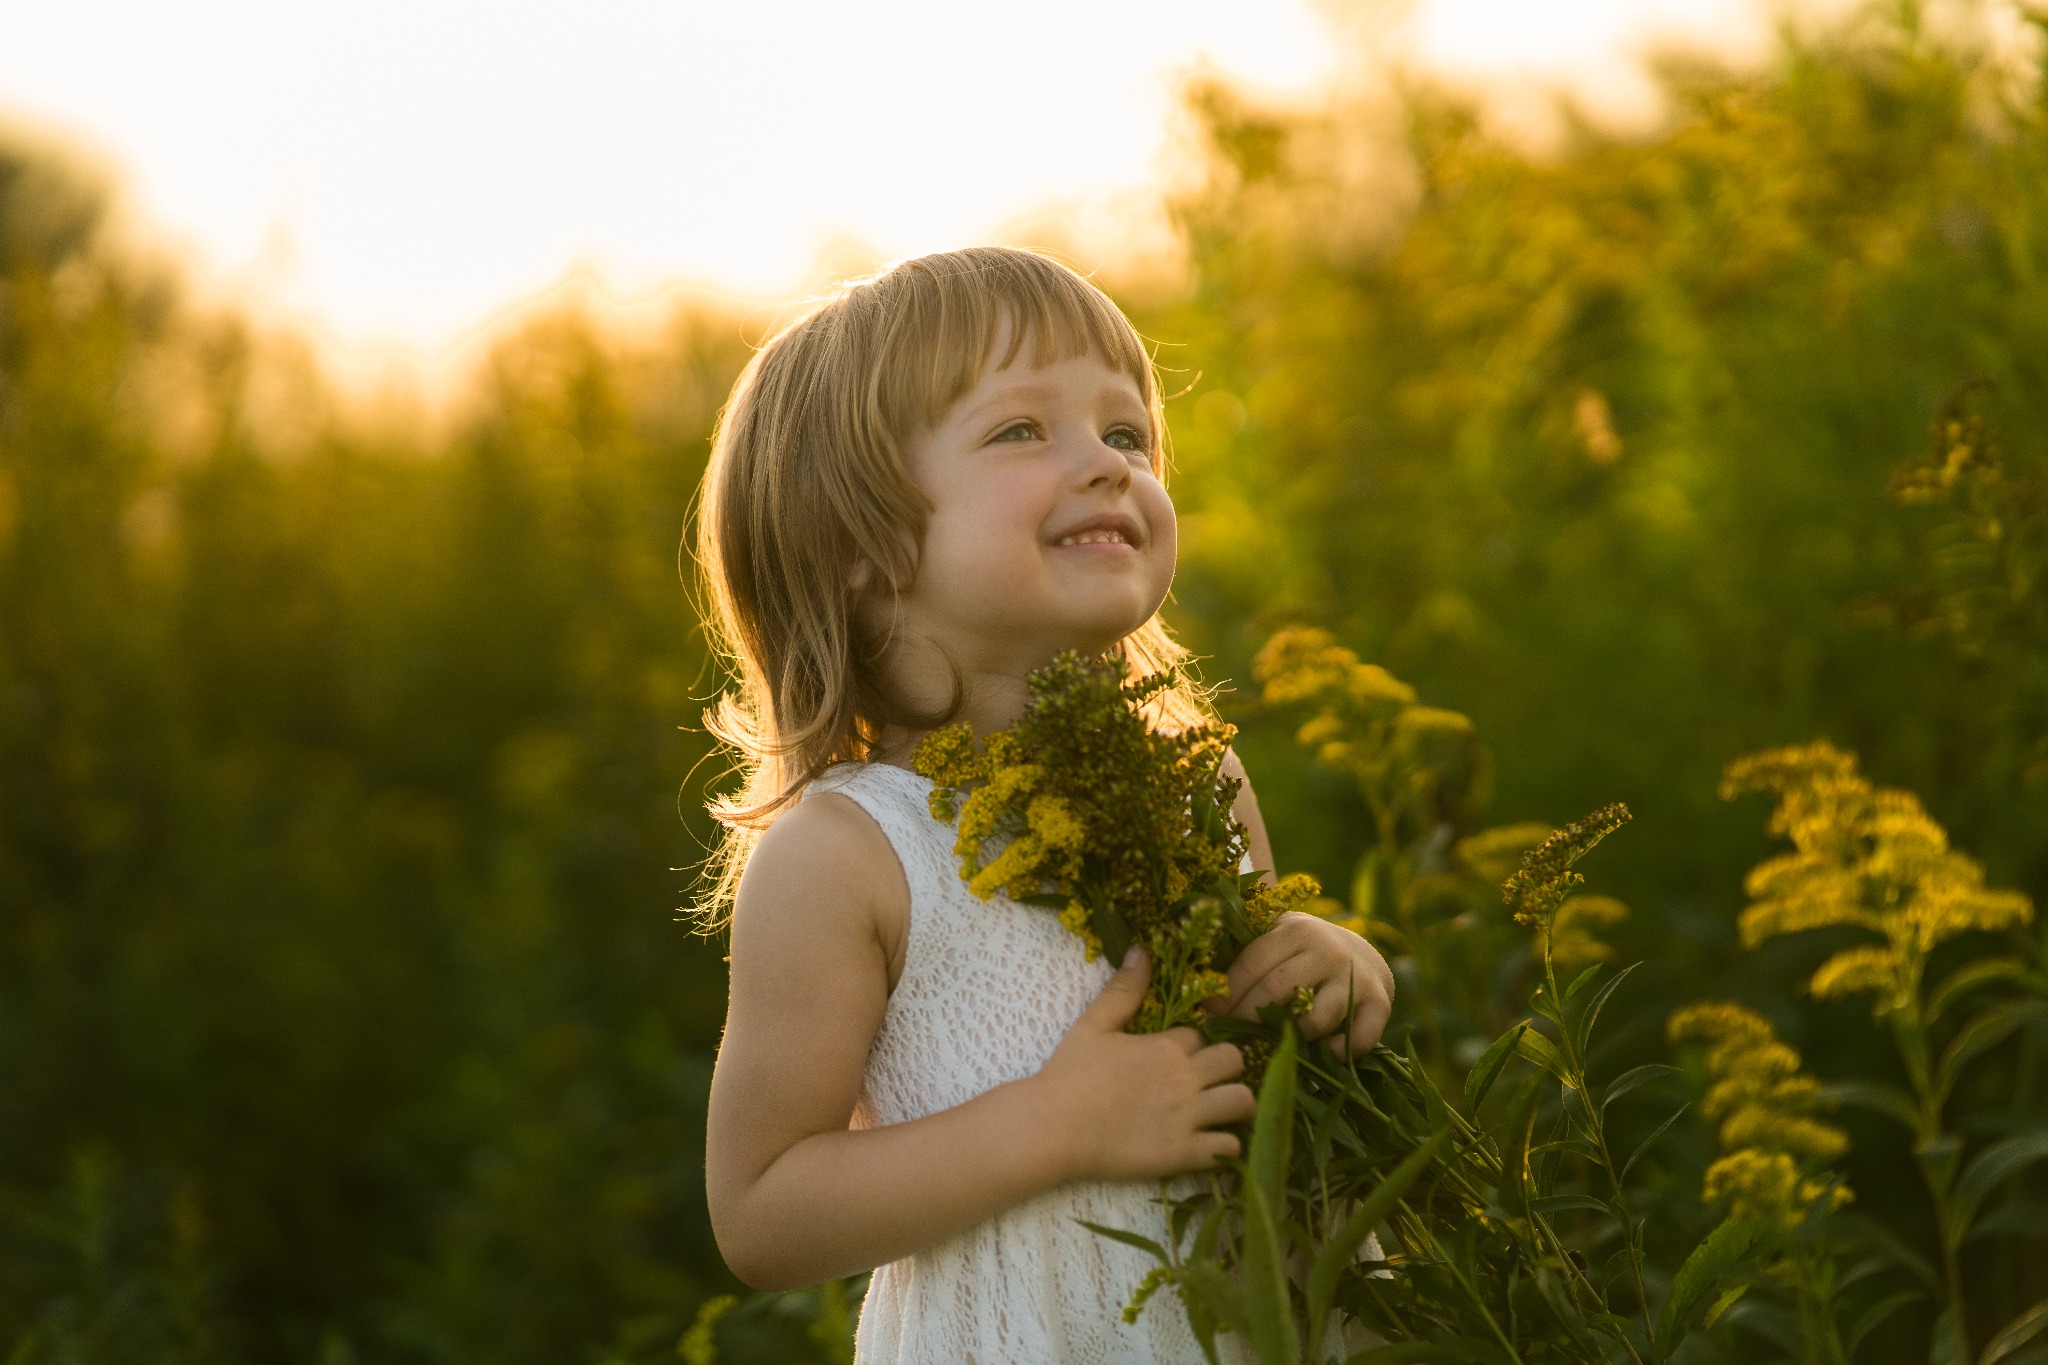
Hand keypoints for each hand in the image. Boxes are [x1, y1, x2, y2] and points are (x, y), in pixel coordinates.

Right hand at [1034, 947, 1256, 1182]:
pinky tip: (1208, 1143)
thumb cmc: (1068, 1075)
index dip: (1192, 1046)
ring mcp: (1187, 1117)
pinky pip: (1229, 1146)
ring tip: (1219, 1111)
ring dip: (1235, 1104)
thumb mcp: (1093, 1024)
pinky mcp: (1183, 1154)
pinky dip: (1225, 1145)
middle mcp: (1184, 1078)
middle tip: (1208, 1081)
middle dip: (1225, 1067)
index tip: (1175, 1059)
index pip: (1201, 1036)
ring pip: (1242, 1101)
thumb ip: (1123, 990)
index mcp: (1165, 1046)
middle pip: (1234, 1060)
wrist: (1052, 1127)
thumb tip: (1141, 950)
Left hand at [1206, 911, 1395, 1057]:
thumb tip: (1188, 977)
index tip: (1208, 1015)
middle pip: (1277, 991)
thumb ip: (1243, 951)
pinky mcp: (1380, 1004)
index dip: (1226, 994)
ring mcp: (1356, 978)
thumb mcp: (1275, 938)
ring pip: (1314, 1019)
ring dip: (1290, 1038)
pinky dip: (1337, 1051)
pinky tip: (1321, 1053)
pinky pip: (1356, 1039)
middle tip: (1231, 1040)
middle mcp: (1328, 949)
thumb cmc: (1302, 952)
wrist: (1363, 954)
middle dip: (1248, 1020)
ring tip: (1271, 1045)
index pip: (1252, 965)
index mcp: (1295, 929)